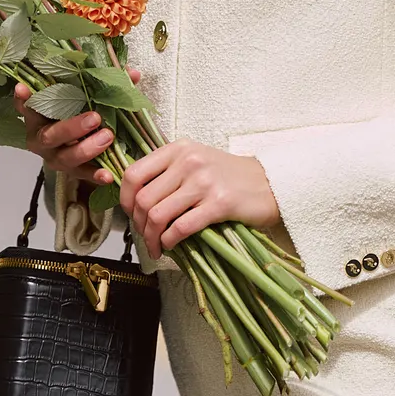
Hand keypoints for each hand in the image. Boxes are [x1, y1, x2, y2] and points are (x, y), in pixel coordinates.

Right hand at [12, 70, 141, 186]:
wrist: (82, 144)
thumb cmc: (79, 112)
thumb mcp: (85, 96)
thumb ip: (102, 83)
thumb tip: (132, 73)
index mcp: (39, 117)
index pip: (26, 106)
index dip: (23, 99)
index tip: (23, 88)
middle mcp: (42, 138)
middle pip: (49, 136)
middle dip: (71, 128)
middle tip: (94, 118)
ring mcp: (55, 157)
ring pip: (65, 157)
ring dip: (86, 148)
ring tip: (107, 137)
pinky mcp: (70, 172)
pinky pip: (82, 175)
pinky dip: (95, 175)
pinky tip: (107, 175)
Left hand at [119, 141, 278, 258]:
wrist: (270, 183)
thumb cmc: (229, 176)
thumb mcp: (195, 161)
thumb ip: (167, 172)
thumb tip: (134, 199)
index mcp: (178, 149)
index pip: (134, 174)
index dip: (125, 199)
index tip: (130, 214)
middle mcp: (189, 161)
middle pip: (143, 199)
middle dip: (139, 225)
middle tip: (145, 237)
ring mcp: (204, 182)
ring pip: (158, 215)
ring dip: (152, 238)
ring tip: (156, 246)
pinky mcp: (219, 204)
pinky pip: (181, 227)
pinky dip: (170, 241)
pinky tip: (171, 246)